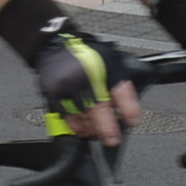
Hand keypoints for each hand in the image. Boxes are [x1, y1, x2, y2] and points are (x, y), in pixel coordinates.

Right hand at [34, 27, 139, 145]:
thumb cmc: (86, 55)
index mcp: (103, 66)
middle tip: (113, 140)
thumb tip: (131, 114)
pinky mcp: (53, 95)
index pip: (120, 91)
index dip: (128, 110)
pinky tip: (84, 129)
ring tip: (98, 134)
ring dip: (92, 130)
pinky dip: (77, 127)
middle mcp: (84, 77)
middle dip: (107, 129)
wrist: (54, 45)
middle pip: (98, 109)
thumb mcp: (111, 62)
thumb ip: (121, 87)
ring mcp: (67, 87)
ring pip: (82, 117)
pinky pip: (66, 118)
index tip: (132, 122)